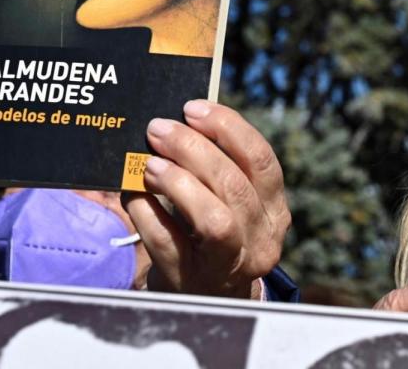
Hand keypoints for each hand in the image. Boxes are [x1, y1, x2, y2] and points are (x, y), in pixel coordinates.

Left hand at [123, 100, 290, 298]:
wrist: (207, 299)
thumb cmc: (214, 237)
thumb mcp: (232, 204)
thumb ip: (218, 168)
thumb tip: (178, 122)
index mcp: (275, 211)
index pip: (262, 161)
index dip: (229, 129)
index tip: (193, 108)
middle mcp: (262, 239)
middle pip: (234, 186)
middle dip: (193, 149)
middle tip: (158, 129)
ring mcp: (229, 264)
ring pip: (213, 220)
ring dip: (178, 183)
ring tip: (149, 164)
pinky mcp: (193, 281)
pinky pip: (169, 243)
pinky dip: (148, 213)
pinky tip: (132, 195)